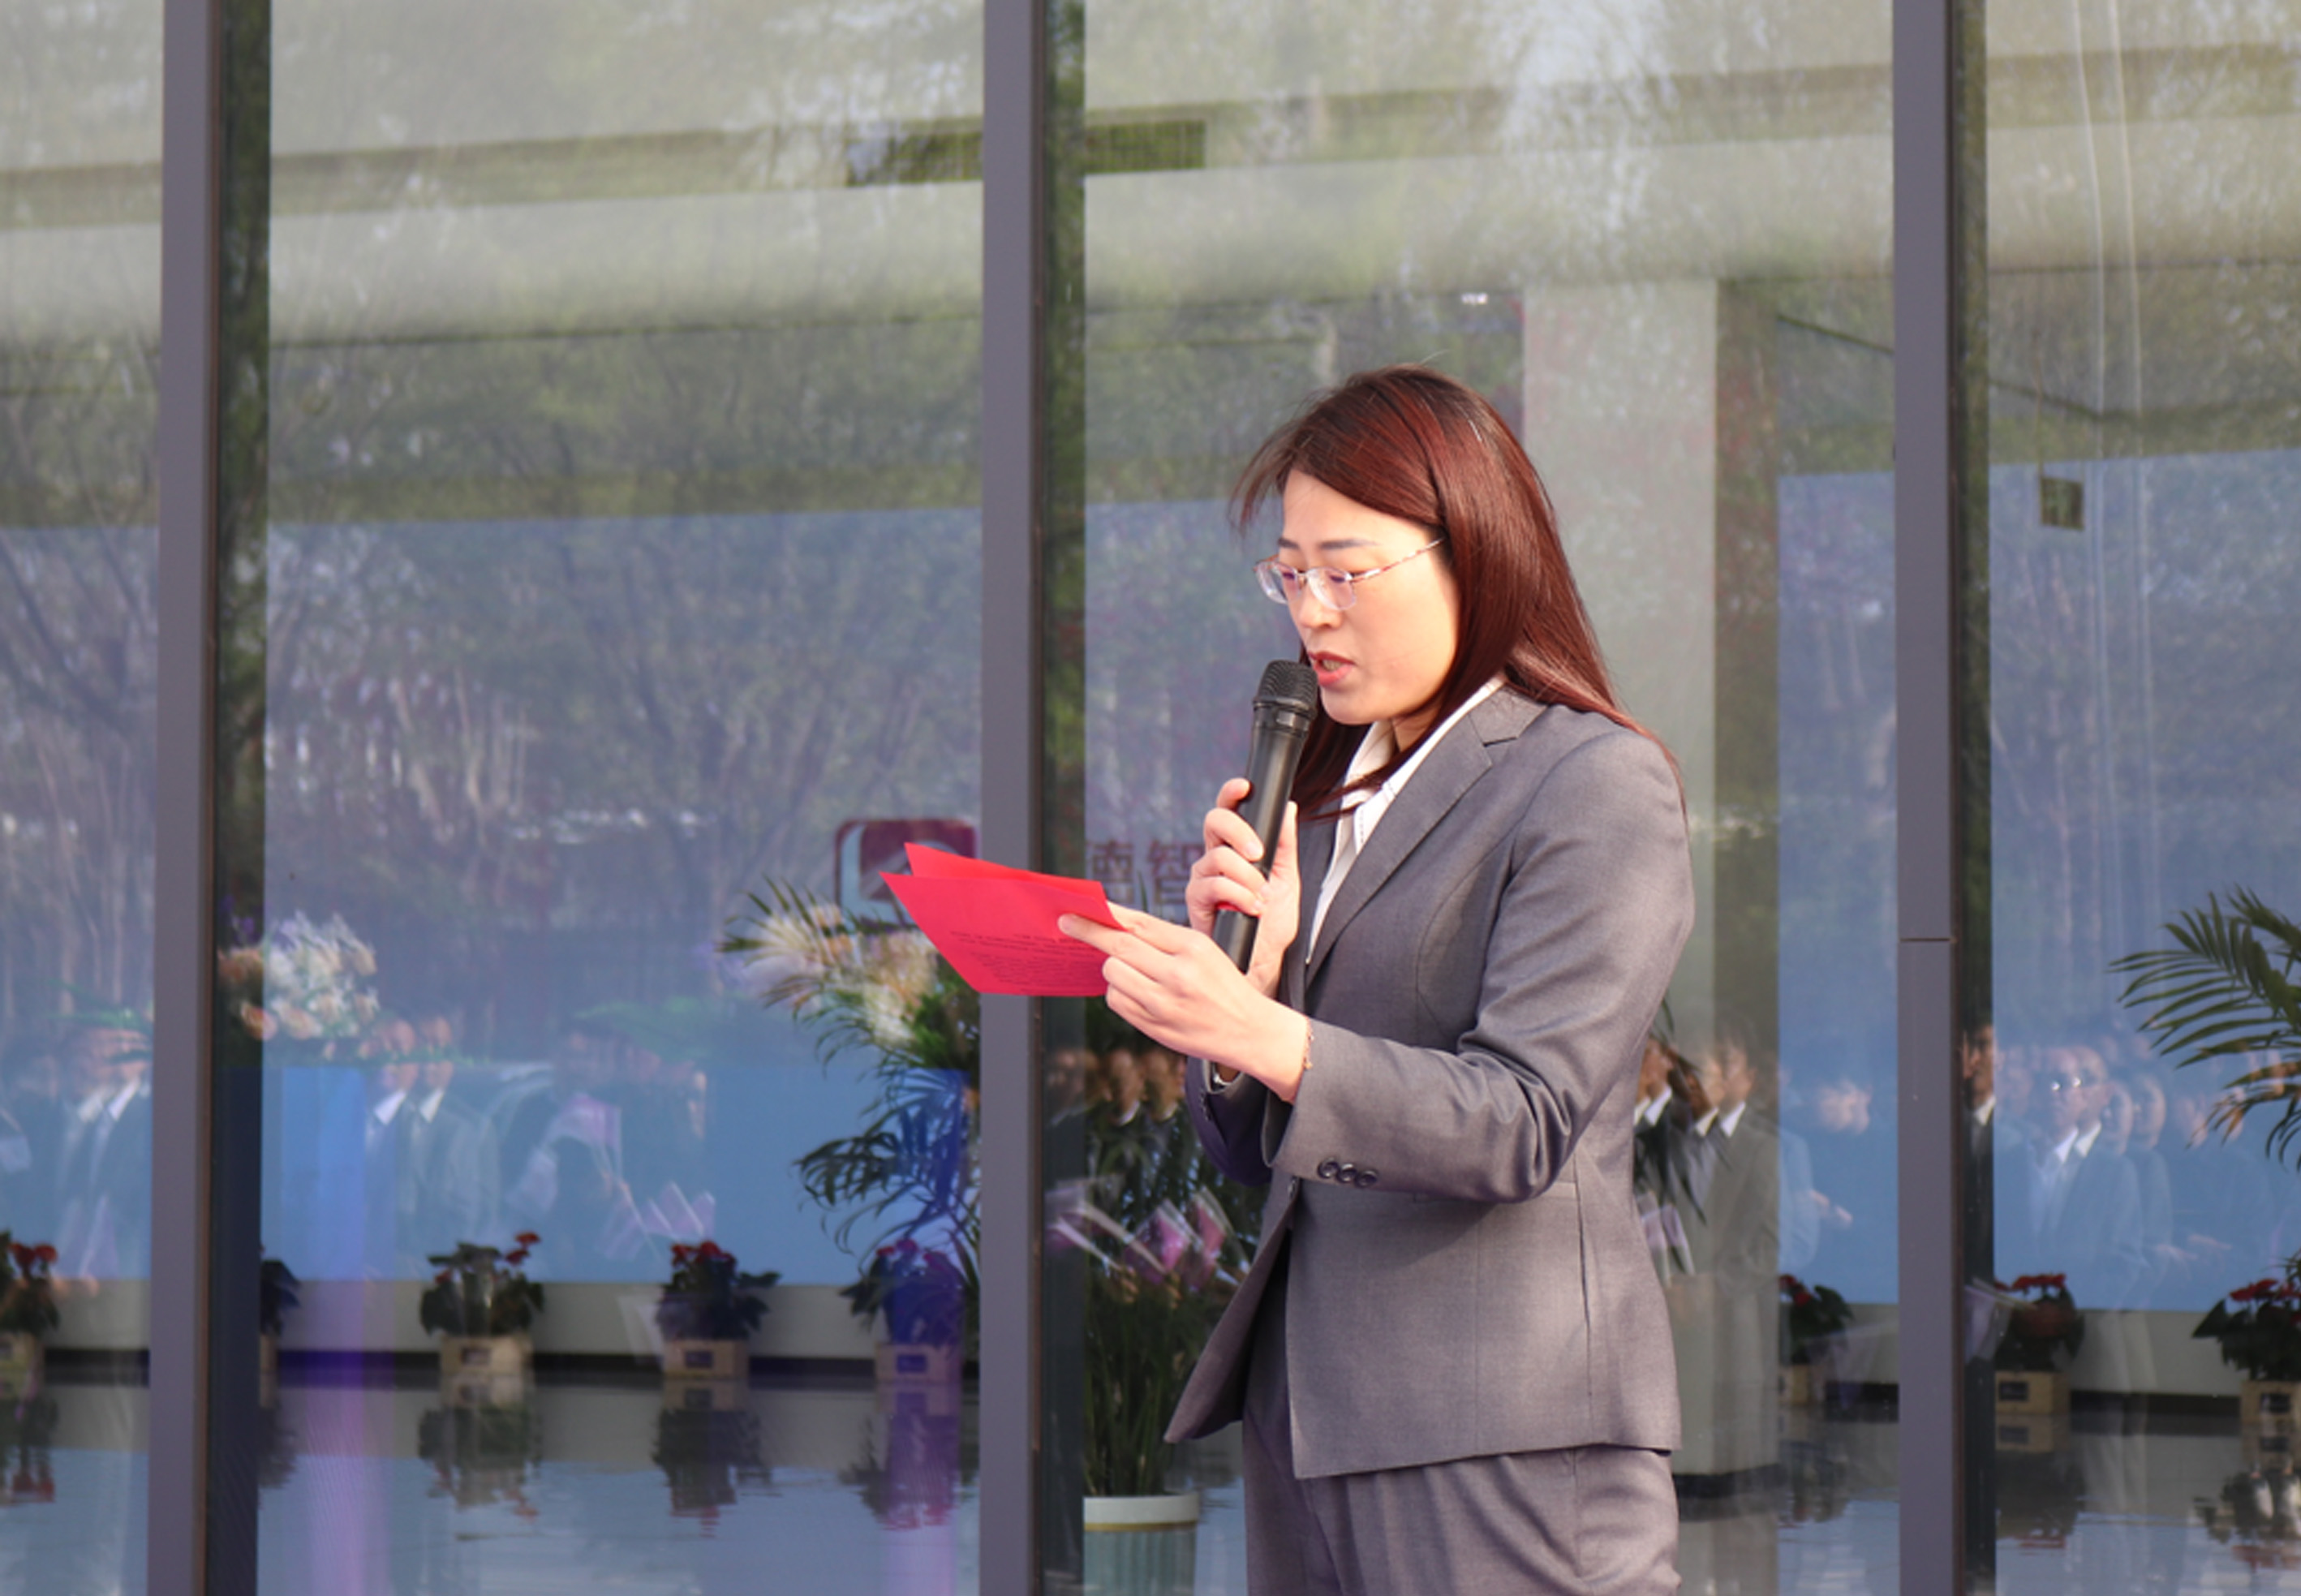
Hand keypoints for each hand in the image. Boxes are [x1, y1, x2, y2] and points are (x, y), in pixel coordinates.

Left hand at [1059, 905, 1310, 1101]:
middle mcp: (1179, 974)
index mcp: (1194, 947)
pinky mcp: (1155, 1026)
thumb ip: (1163, 940)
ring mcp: (1165, 1003)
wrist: (1249, 1031)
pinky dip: (1120, 993)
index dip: (1105, 915)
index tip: (1079, 908)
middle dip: (1089, 932)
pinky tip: (1139, 993)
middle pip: (1119, 947)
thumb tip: (1115, 927)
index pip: (1139, 924)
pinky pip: (1117, 1001)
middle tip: (1067, 923)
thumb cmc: (1223, 986)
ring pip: (1113, 973)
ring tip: (1135, 972)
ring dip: (1114, 969)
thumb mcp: (1204, 952)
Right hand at [1181, 779, 1300, 999]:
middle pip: (1214, 822)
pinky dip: (1237, 894)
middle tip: (1259, 853)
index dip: (1232, 793)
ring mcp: (1202, 879)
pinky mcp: (1196, 902)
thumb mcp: (1287, 879)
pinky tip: (1252, 908)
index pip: (1228, 811)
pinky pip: (1213, 885)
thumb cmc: (1270, 924)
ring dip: (1246, 876)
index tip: (1245, 786)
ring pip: (1217, 856)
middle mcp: (1214, 859)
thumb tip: (1288, 808)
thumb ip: (1285, 844)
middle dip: (1239, 832)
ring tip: (1262, 897)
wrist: (1262, 962)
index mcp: (1234, 849)